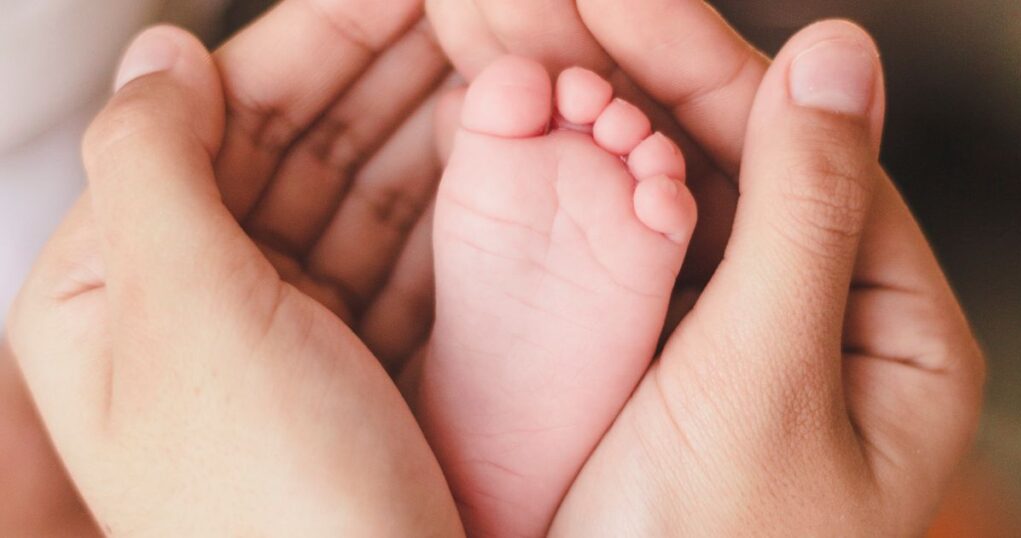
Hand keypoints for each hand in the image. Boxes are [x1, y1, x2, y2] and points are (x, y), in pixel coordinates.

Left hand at [7, 1, 462, 533]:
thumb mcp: (184, 318)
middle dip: (383, 70)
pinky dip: (446, 202)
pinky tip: (494, 157)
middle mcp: (193, 303)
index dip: (310, 35)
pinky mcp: (352, 364)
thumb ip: (157, 167)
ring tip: (502, 69)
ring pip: (356, 192)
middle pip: (295, 144)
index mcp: (115, 282)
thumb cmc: (264, 505)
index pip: (214, 113)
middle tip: (472, 14)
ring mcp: (281, 333)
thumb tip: (161, 53)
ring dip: (424, 127)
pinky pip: (399, 252)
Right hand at [428, 1, 983, 533]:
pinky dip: (597, 198)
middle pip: (748, 168)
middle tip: (558, 3)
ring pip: (691, 205)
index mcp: (894, 334)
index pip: (810, 152)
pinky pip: (647, 260)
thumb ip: (808, 218)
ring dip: (617, 124)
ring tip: (537, 51)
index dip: (711, 63)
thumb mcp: (762, 384)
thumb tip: (845, 53)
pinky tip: (544, 145)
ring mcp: (748, 351)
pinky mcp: (677, 375)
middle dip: (650, 80)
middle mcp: (831, 331)